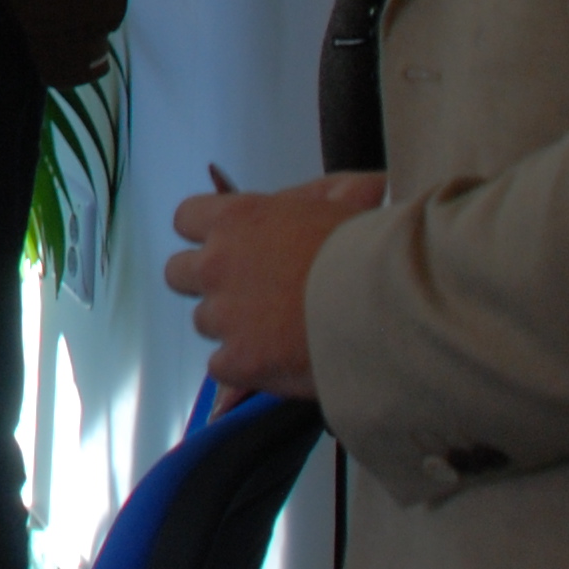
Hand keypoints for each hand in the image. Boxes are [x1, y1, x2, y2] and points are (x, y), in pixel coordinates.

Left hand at [164, 171, 386, 402]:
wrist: (389, 304)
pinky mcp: (239, 360)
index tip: (231, 246)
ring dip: (231, 325)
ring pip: (204, 321)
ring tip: (276, 332)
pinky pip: (219, 365)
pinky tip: (275, 363)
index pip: (185, 218)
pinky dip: (243, 367)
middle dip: (208, 282)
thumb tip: (289, 206)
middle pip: (178, 273)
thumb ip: (300, 204)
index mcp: (238, 218)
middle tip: (248, 294)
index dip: (206, 234)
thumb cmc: (369, 245)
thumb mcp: (336, 201)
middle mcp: (218, 263)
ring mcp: (224, 314)